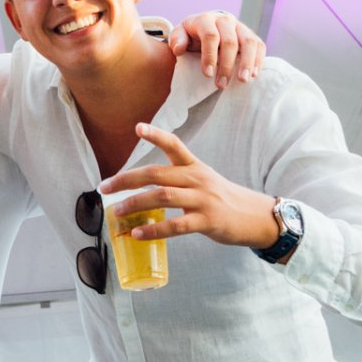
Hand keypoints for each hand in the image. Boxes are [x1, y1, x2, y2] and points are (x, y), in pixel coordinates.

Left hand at [100, 123, 279, 248]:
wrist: (256, 217)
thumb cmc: (224, 199)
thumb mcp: (204, 180)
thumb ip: (177, 181)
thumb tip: (142, 190)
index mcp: (194, 167)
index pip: (174, 145)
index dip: (156, 135)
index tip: (137, 128)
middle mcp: (197, 179)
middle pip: (156, 174)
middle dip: (127, 180)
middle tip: (105, 187)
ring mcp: (203, 200)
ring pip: (162, 197)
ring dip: (135, 204)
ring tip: (117, 212)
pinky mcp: (208, 221)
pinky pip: (176, 225)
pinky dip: (154, 229)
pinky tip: (138, 233)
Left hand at [167, 11, 263, 90]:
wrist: (207, 27)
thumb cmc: (191, 35)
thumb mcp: (180, 35)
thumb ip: (177, 40)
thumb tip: (179, 49)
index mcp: (206, 19)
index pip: (210, 36)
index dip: (209, 56)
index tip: (207, 75)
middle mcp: (225, 20)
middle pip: (230, 42)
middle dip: (226, 65)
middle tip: (221, 85)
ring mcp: (240, 26)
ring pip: (249, 42)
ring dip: (247, 63)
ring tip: (243, 80)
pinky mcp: (251, 35)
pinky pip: (259, 45)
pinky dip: (259, 60)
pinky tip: (254, 75)